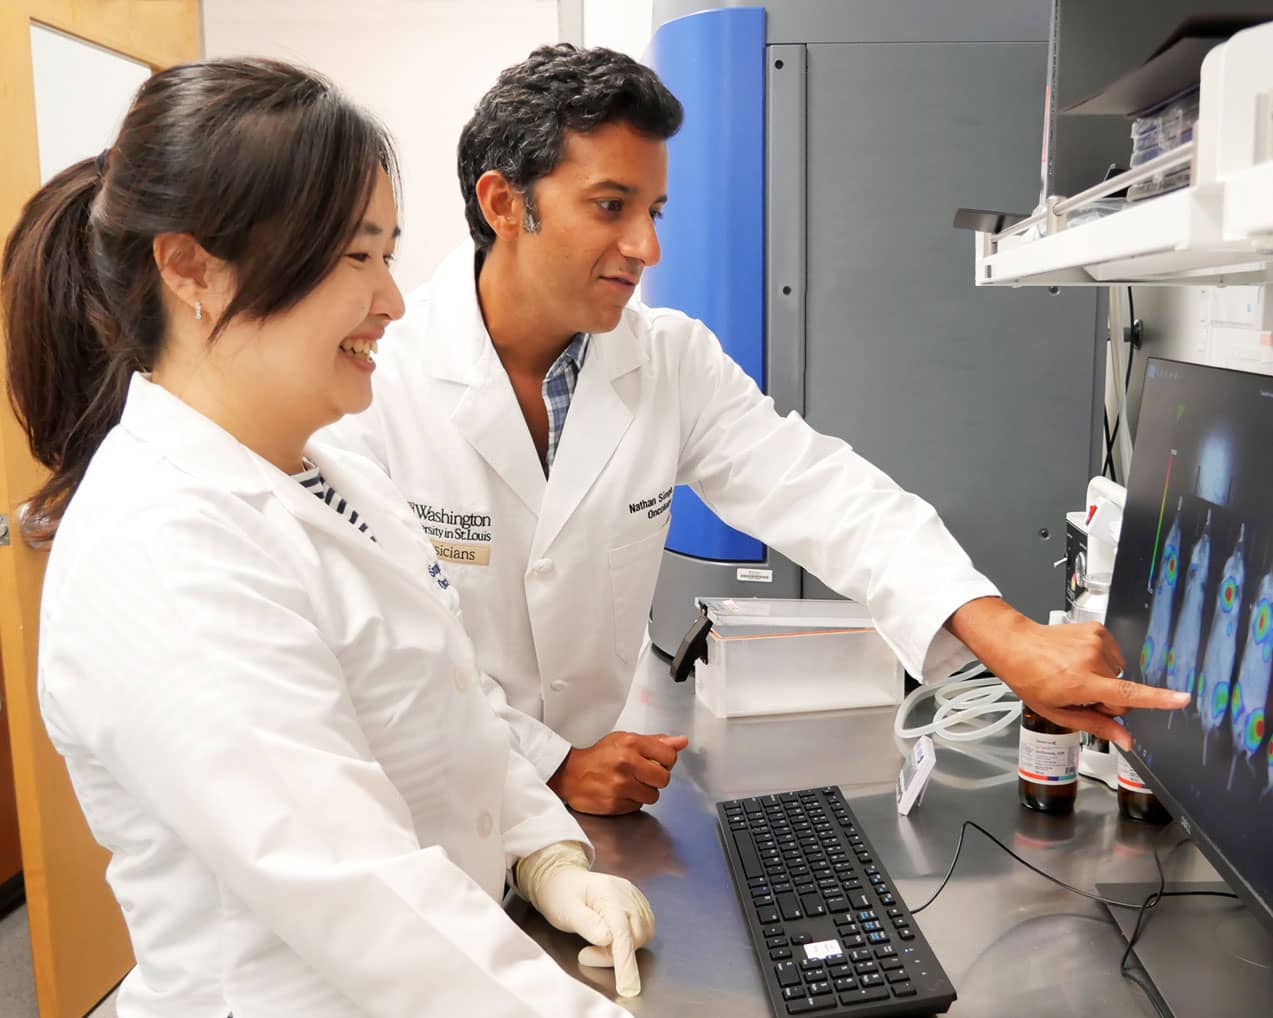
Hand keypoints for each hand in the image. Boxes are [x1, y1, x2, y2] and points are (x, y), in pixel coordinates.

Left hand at [517, 841, 654, 997]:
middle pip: (635, 936)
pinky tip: (611, 939)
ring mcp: (634, 897)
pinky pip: (643, 928)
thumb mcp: (565, 911)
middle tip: (587, 955)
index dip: (626, 962)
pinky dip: (630, 941)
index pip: (622, 933)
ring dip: (623, 949)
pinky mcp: (637, 903)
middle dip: (615, 955)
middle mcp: (627, 894)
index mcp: (608, 893)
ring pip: (642, 934)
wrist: (561, 878)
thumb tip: (608, 939)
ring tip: (597, 945)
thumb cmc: (560, 896)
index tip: (627, 988)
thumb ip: (586, 924)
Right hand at [548, 731, 688, 814]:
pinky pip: (638, 807)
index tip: (656, 761)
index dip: (665, 761)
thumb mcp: (625, 740)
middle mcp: (627, 763)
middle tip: (642, 774)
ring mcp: (621, 785)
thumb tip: (681, 742)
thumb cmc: (599, 756)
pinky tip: (620, 793)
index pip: (669, 756)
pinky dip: (632, 801)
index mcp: (631, 743)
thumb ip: (656, 742)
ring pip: (653, 796)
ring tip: (629, 784)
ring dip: (644, 792)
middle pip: (664, 778)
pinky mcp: (615, 804)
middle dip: (656, 778)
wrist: (570, 774)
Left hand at [946, 597, 1189, 750]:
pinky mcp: (1097, 628)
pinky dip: (1101, 661)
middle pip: (1123, 692)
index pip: (1127, 694)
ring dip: (1103, 679)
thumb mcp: (1058, 712)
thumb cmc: (1031, 679)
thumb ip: (1096, 726)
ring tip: (1075, 674)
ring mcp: (1095, 640)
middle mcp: (1091, 659)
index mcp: (1082, 682)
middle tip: (1080, 694)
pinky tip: (1079, 660)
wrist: (1016, 645)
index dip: (1158, 699)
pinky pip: (1113, 655)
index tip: (1182, 698)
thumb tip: (1127, 741)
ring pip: (1118, 674)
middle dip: (1107, 699)